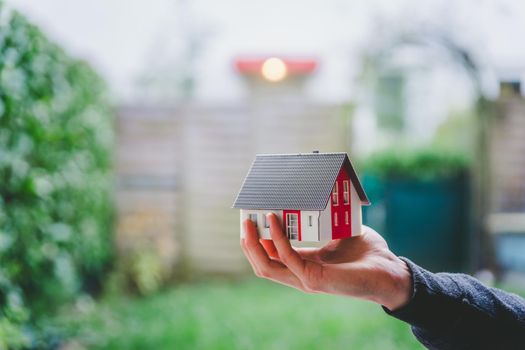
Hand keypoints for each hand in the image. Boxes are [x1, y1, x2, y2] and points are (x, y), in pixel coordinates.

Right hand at [240, 213, 411, 310]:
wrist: (390, 272)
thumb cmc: (368, 254)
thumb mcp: (340, 233)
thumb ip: (324, 221)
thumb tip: (316, 194)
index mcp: (304, 264)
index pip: (270, 256)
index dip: (256, 240)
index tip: (251, 217)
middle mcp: (300, 274)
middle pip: (261, 263)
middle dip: (247, 242)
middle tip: (244, 219)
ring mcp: (305, 279)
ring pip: (266, 266)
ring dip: (253, 243)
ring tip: (249, 221)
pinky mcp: (314, 279)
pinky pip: (287, 257)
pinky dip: (276, 238)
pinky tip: (274, 219)